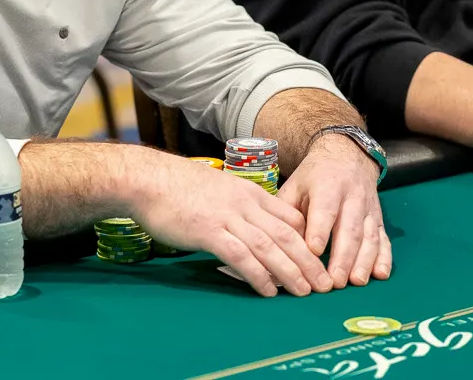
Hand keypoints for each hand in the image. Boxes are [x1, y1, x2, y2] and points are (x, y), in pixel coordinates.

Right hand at [129, 153, 332, 296]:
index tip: (321, 262)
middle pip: (287, 234)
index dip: (309, 241)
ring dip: (291, 271)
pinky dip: (258, 275)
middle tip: (325, 284)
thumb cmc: (177, 188)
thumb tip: (251, 230)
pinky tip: (268, 291)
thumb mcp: (217, 191)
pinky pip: (241, 256)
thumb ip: (237, 208)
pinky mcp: (208, 231)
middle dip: (310, 262)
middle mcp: (244, 204)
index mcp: (248, 193)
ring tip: (306, 292)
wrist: (147, 179)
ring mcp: (227, 217)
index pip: (289, 217)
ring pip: (269, 246)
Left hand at [278, 135, 390, 288]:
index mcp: (327, 186)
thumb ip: (286, 213)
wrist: (346, 157)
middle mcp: (352, 197)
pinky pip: (384, 239)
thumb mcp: (294, 186)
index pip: (324, 210)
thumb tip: (278, 244)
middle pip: (349, 229)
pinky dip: (384, 258)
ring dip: (364, 261)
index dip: (319, 231)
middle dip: (343, 257)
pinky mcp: (379, 219)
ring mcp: (369, 209)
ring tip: (356, 282)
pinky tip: (380, 274)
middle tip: (334, 282)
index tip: (313, 252)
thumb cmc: (313, 178)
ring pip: (369, 236)